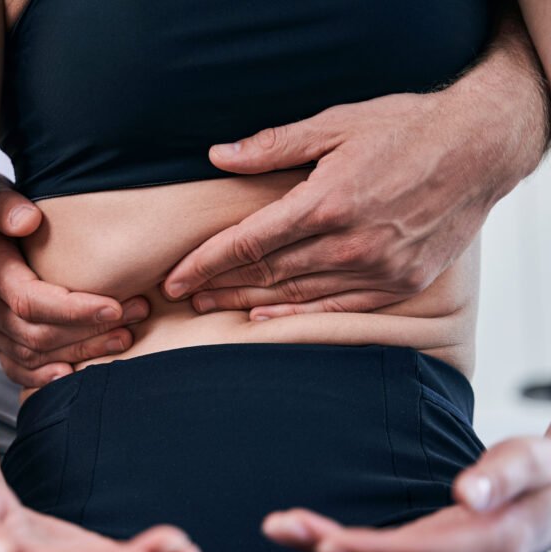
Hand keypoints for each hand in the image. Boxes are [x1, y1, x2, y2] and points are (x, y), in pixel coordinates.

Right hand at [0, 176, 148, 386]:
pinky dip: (44, 376)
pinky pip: (17, 368)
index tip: (116, 306)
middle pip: (38, 333)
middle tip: (138, 313)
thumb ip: (6, 205)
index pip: (30, 301)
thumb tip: (28, 222)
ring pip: (34, 354)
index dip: (75, 310)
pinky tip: (73, 374)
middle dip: (91, 329)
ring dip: (81, 350)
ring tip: (126, 336)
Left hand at [162, 45, 545, 318]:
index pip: (249, 242)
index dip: (206, 262)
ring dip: (248, 303)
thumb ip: (275, 145)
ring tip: (213, 308)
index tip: (175, 279)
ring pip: (297, 294)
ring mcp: (377, 268)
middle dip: (220, 285)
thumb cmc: (408, 129)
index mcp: (327, 201)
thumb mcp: (338, 123)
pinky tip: (266, 320)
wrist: (483, 148)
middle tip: (184, 297)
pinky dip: (298, 316)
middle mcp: (350, 241)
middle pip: (267, 273)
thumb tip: (219, 156)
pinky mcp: (400, 283)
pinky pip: (338, 308)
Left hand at [262, 424, 550, 551]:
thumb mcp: (531, 461)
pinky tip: (311, 537)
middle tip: (278, 526)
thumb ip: (502, 475)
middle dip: (329, 548)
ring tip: (280, 527)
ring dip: (327, 549)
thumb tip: (468, 494)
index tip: (324, 542)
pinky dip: (346, 550)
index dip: (369, 550)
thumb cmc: (542, 472)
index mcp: (492, 542)